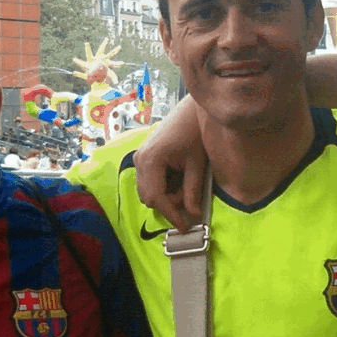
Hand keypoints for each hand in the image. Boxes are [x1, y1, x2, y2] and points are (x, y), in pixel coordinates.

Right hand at [133, 97, 206, 231]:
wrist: (191, 109)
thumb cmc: (195, 132)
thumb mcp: (197, 165)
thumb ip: (193, 191)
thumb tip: (194, 214)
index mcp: (151, 160)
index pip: (156, 198)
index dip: (171, 215)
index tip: (185, 227)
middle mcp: (140, 160)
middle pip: (149, 197)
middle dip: (169, 204)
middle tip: (190, 201)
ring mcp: (140, 157)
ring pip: (149, 190)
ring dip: (167, 195)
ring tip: (186, 184)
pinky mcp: (145, 156)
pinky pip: (151, 180)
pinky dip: (165, 186)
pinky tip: (180, 176)